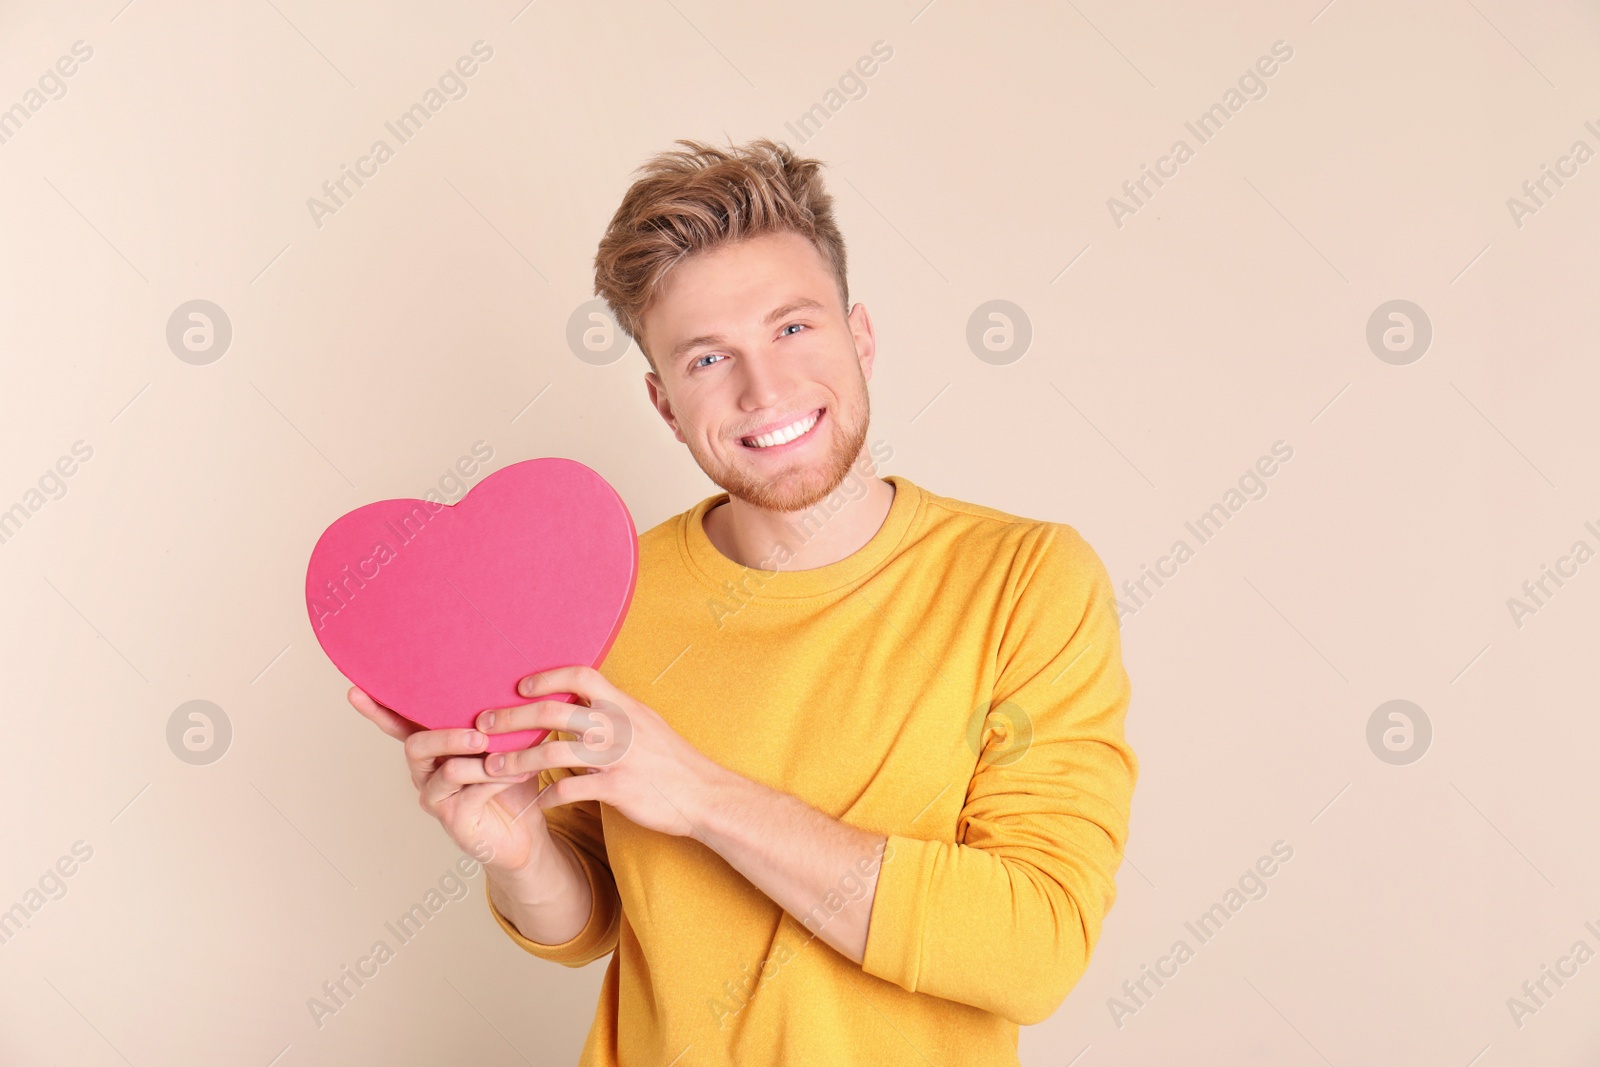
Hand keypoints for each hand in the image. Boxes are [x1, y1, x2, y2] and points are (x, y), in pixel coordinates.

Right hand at [346, 685, 551, 875]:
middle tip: (479, 736)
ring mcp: (436, 797)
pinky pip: (472, 792)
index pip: (400, 726)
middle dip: (446, 737)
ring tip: (512, 759)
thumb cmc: (512, 780)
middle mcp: (426, 772)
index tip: (355, 691)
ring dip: (483, 762)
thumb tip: (504, 678)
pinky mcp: (453, 819)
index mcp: (433, 748)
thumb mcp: (506, 742)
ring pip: (448, 771)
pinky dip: (499, 780)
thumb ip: (494, 719)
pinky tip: (520, 775)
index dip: (378, 710)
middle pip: (416, 746)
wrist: (526, 831)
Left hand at [475, 665, 730, 838]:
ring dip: (517, 760)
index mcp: (624, 706)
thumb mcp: (647, 724)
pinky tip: (536, 801)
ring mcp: (617, 757)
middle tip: (485, 725)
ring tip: (494, 768)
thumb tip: (585, 701)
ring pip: (553, 750)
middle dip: (513, 717)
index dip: (548, 677)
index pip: (581, 675)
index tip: (520, 686)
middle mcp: (618, 726)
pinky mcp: (617, 788)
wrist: (703, 794)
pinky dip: (547, 796)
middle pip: (555, 711)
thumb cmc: (672, 761)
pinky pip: (570, 789)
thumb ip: (616, 713)